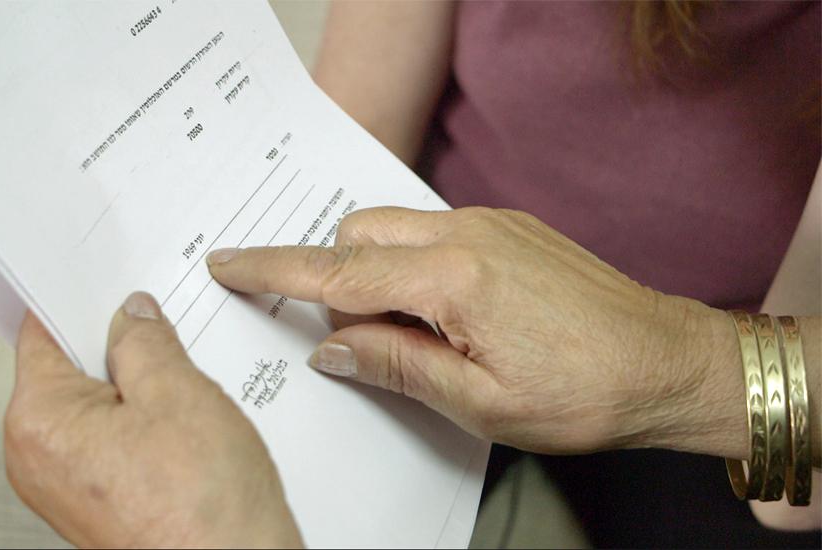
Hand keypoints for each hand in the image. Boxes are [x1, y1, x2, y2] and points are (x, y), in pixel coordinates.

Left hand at [5, 292, 301, 547]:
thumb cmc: (203, 510)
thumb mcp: (179, 393)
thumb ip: (145, 341)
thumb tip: (132, 317)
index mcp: (40, 423)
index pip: (42, 333)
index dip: (80, 300)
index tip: (106, 283)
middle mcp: (38, 461)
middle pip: (71, 372)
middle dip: (120, 350)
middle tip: (165, 338)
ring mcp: (66, 488)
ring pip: (99, 408)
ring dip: (139, 391)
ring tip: (183, 395)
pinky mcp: (97, 504)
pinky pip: (112, 443)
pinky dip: (144, 426)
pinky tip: (183, 431)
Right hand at [208, 207, 746, 457]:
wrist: (669, 363)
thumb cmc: (585, 393)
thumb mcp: (477, 401)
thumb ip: (394, 364)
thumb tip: (330, 348)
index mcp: (453, 278)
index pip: (336, 272)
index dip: (272, 270)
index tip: (228, 262)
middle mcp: (467, 234)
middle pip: (359, 234)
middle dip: (334, 276)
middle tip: (353, 337)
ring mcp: (492, 224)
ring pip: (396, 229)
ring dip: (378, 272)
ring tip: (411, 333)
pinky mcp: (511, 228)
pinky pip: (435, 231)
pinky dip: (416, 265)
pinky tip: (447, 313)